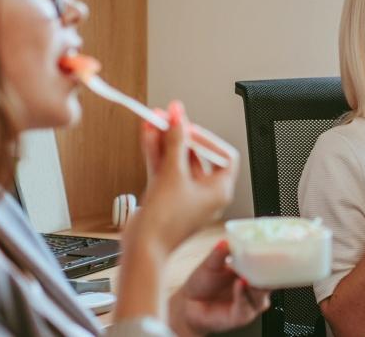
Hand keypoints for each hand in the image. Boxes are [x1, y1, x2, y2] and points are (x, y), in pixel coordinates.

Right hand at [129, 101, 239, 252]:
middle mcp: (205, 194)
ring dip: (166, 141)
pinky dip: (157, 154)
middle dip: (181, 135)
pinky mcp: (166, 198)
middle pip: (197, 156)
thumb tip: (178, 120)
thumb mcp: (173, 174)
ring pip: (177, 161)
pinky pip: (165, 170)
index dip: (208, 139)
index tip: (190, 128)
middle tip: (170, 116)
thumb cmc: (165, 223)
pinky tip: (149, 135)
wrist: (142, 248)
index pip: (223, 156)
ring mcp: (184, 196)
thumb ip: (176, 143)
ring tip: (155, 119)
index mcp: (219, 191)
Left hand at [167, 240, 270, 336]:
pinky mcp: (241, 316)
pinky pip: (245, 306)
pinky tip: (240, 284)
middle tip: (266, 261)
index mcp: (250, 273)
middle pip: (270, 282)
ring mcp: (249, 303)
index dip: (272, 260)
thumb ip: (219, 253)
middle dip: (269, 273)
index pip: (268, 267)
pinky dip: (243, 294)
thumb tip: (225, 241)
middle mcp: (253, 289)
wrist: (189, 304)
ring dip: (256, 285)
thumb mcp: (210, 264)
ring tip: (248, 275)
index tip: (272, 249)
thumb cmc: (203, 284)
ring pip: (260, 296)